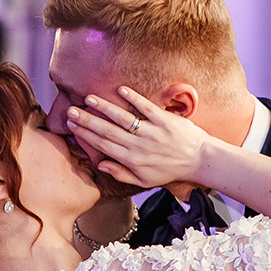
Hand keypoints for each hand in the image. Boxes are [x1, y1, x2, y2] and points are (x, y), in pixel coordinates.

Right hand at [64, 87, 215, 193]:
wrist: (199, 161)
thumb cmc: (170, 170)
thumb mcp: (144, 180)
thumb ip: (120, 173)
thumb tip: (100, 165)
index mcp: (131, 160)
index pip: (103, 145)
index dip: (85, 135)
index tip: (71, 126)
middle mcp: (138, 146)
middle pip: (107, 131)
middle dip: (87, 121)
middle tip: (71, 111)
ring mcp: (151, 132)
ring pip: (122, 118)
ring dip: (104, 108)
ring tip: (89, 99)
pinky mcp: (164, 120)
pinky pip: (146, 107)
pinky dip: (133, 98)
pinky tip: (120, 90)